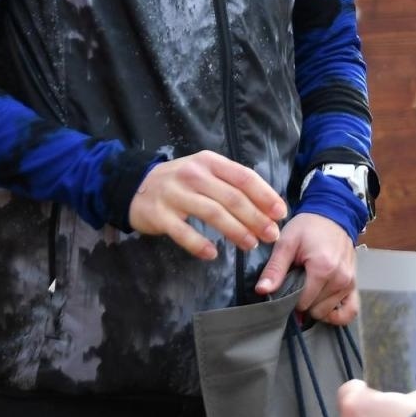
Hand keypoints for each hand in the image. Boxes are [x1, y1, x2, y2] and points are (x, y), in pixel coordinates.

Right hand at [129, 151, 284, 259]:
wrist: (135, 186)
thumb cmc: (182, 182)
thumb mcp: (207, 172)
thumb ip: (233, 184)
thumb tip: (268, 207)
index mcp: (210, 162)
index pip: (244, 177)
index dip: (265, 195)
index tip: (280, 213)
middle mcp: (194, 174)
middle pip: (232, 197)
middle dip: (256, 218)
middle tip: (272, 235)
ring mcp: (175, 194)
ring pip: (213, 213)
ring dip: (236, 231)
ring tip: (251, 245)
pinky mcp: (159, 214)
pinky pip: (183, 232)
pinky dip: (199, 244)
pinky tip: (213, 254)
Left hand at [255, 212, 357, 324]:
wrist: (333, 214)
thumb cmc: (308, 227)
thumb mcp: (286, 242)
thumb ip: (275, 268)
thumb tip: (262, 291)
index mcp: (323, 268)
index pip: (302, 302)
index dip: (289, 298)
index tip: (286, 284)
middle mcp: (340, 278)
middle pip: (314, 308)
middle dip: (302, 301)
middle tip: (297, 282)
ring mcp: (350, 283)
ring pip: (327, 311)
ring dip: (316, 305)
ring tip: (310, 286)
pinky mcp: (354, 284)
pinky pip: (350, 311)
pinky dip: (337, 314)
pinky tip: (325, 306)